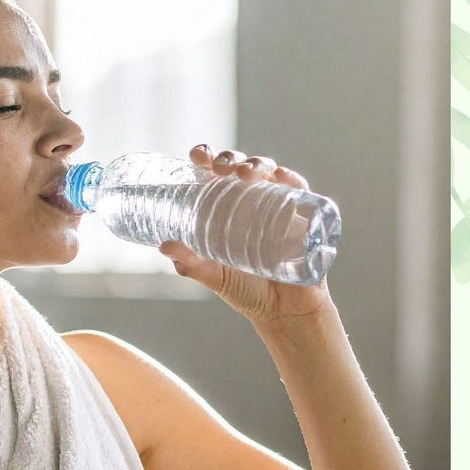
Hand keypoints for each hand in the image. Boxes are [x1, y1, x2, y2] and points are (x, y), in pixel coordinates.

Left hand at [159, 144, 332, 326]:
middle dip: (231, 158)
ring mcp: (281, 206)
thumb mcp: (214, 276)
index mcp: (229, 207)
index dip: (208, 157)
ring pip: (271, 172)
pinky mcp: (305, 217)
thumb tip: (163, 245)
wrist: (283, 313)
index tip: (195, 156)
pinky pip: (302, 191)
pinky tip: (282, 177)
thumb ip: (190, 263)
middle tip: (218, 168)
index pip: (217, 173)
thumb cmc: (247, 290)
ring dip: (258, 165)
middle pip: (242, 166)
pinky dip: (293, 179)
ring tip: (244, 174)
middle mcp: (255, 201)